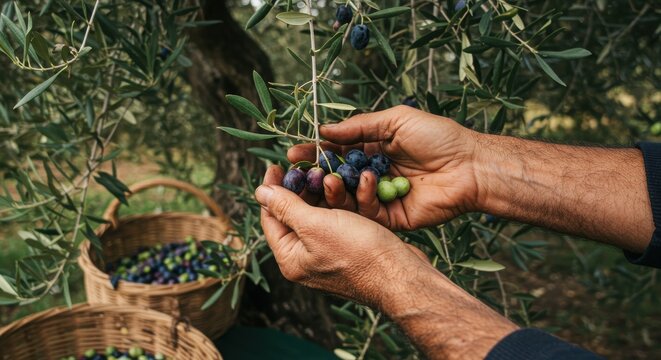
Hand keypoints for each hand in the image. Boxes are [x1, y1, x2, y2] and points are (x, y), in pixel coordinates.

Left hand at [255, 165, 430, 307]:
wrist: (401, 275)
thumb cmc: (357, 251)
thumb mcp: (314, 225)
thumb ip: (285, 207)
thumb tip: (259, 193)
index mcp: (290, 258)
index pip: (270, 218)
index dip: (272, 189)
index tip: (277, 165)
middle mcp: (307, 259)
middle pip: (294, 215)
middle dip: (301, 187)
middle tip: (307, 165)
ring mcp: (330, 254)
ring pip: (320, 215)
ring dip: (323, 191)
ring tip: (329, 171)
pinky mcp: (351, 248)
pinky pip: (340, 220)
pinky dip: (342, 202)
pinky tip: (348, 184)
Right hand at [288, 105, 480, 229]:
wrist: (471, 167)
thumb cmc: (438, 138)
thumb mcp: (395, 120)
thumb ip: (360, 126)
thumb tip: (324, 129)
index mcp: (373, 150)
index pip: (336, 152)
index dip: (315, 152)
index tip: (293, 153)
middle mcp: (373, 174)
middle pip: (336, 177)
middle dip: (315, 175)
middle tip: (297, 172)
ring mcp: (381, 197)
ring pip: (347, 198)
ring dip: (333, 189)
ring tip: (325, 179)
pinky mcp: (391, 218)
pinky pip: (367, 212)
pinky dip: (361, 200)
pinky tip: (365, 183)